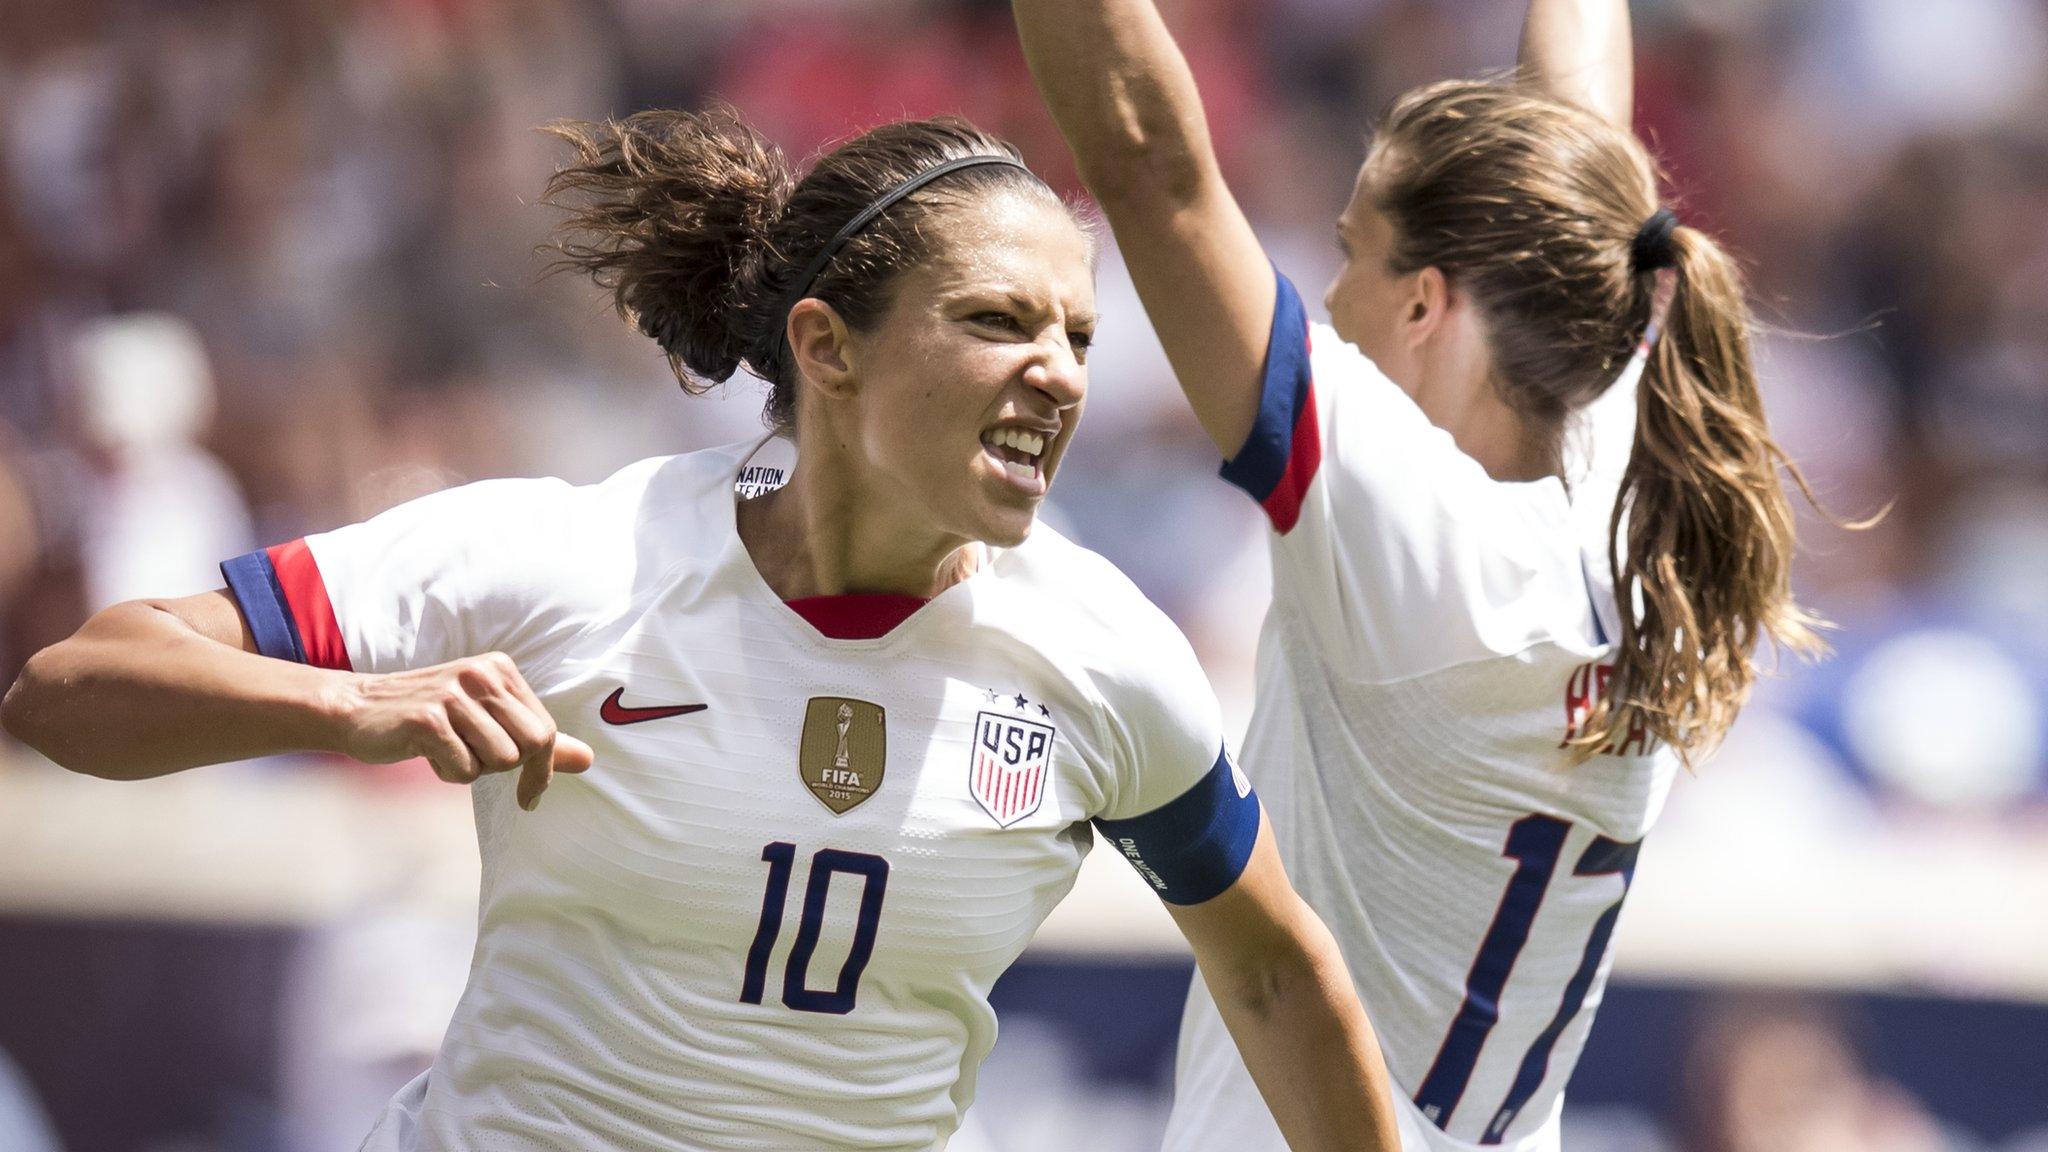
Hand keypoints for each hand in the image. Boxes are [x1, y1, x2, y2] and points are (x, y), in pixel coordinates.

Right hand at [337, 652, 593, 809]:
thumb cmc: (430, 718)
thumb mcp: (488, 720)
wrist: (357, 709)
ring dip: (472, 769)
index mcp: (500, 669)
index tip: (530, 795)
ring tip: (447, 750)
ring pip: (499, 760)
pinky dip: (449, 773)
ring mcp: (453, 695)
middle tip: (475, 763)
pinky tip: (428, 754)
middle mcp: (480, 675)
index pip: (547, 730)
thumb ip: (539, 740)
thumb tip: (589, 760)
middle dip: (509, 769)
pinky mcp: (427, 720)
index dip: (542, 770)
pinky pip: (464, 770)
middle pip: (531, 745)